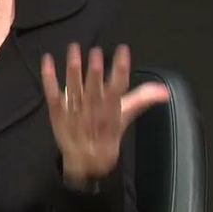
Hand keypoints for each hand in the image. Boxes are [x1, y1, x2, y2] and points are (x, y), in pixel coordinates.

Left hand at [41, 44, 169, 185]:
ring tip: (74, 49)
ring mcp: (73, 111)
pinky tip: (47, 61)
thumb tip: (165, 91)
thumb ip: (143, 99)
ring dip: (73, 69)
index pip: (118, 88)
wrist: (86, 162)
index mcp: (111, 110)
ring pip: (74, 88)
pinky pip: (52, 93)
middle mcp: (93, 110)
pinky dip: (49, 78)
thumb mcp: (126, 117)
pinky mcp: (57, 112)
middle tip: (96, 52)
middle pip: (94, 89)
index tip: (123, 50)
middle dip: (96, 71)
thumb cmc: (107, 135)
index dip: (121, 70)